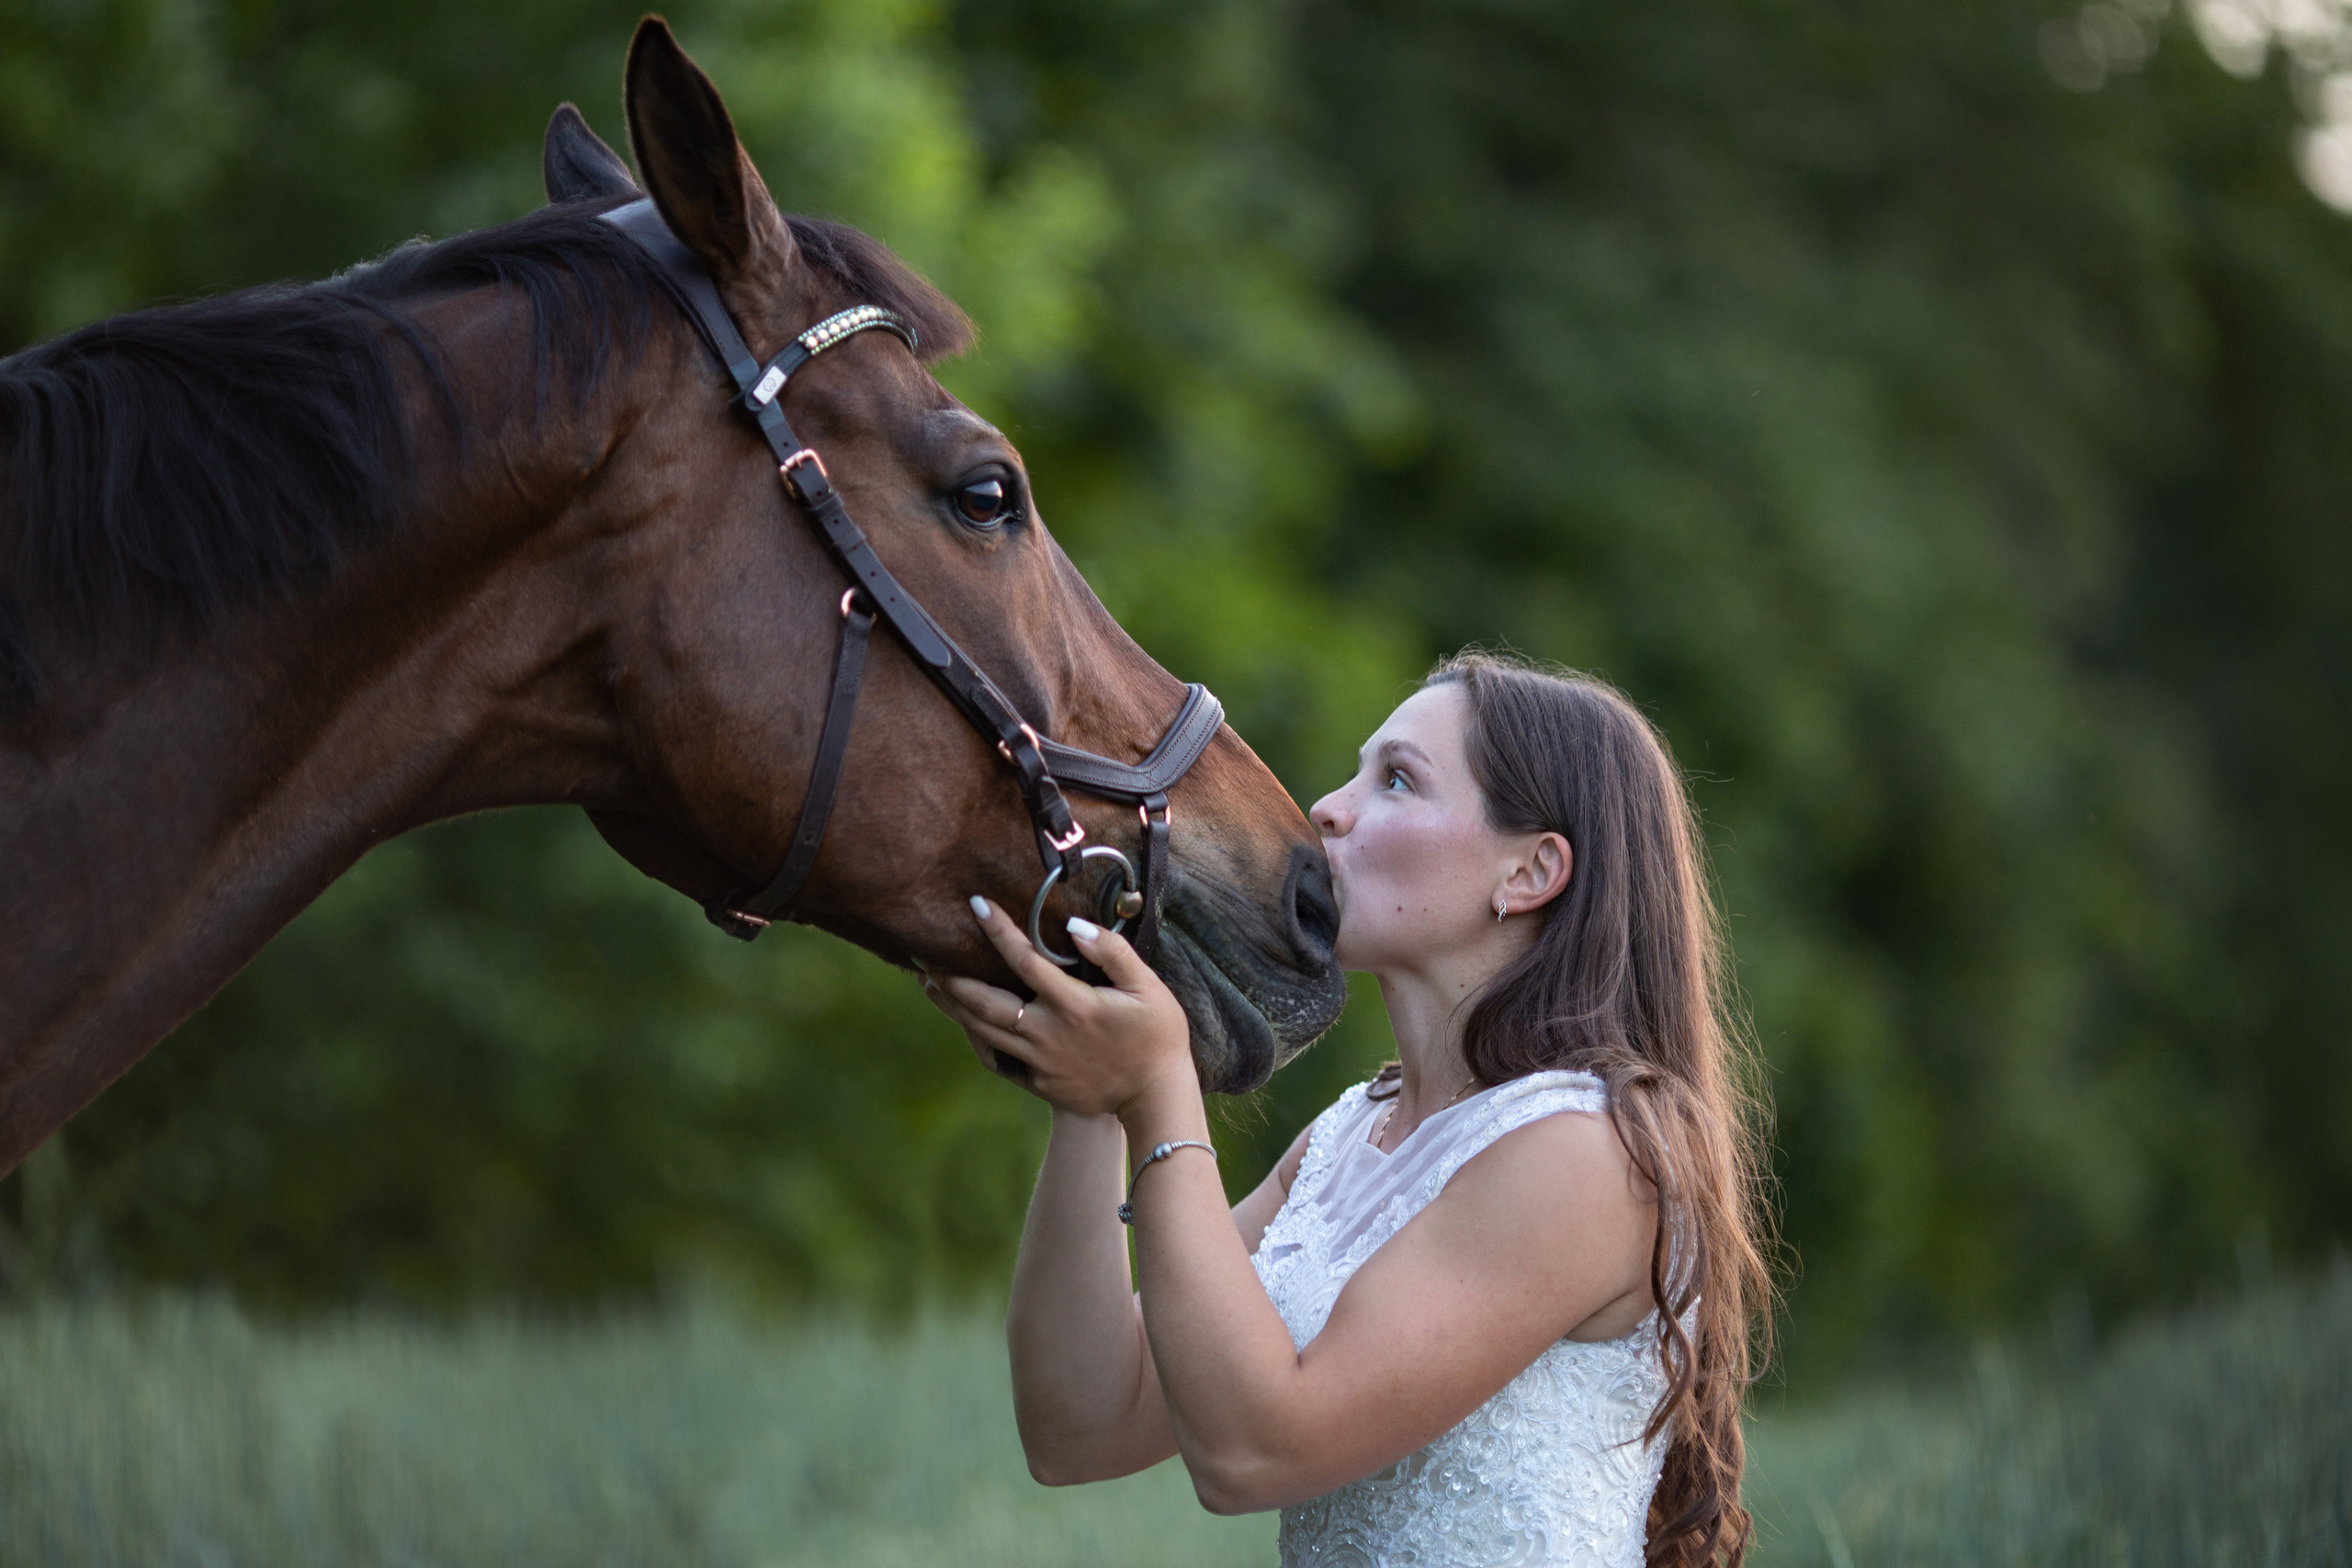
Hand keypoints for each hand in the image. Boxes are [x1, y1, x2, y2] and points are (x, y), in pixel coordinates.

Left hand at [920, 896, 1197, 1118]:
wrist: (1155, 1097)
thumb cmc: (1157, 1036)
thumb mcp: (1149, 988)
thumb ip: (1113, 952)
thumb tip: (1074, 926)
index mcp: (1074, 1005)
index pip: (1025, 960)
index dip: (998, 930)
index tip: (976, 904)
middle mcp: (1048, 1033)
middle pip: (984, 1002)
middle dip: (950, 976)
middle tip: (924, 952)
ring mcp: (1038, 1062)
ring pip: (982, 1030)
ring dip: (952, 1005)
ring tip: (929, 981)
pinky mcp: (1037, 1082)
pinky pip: (995, 1057)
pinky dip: (973, 1036)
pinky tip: (961, 1020)